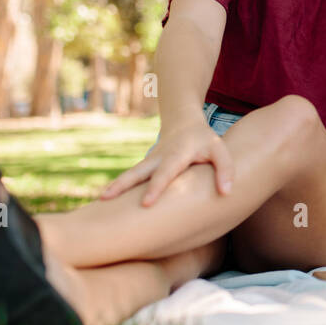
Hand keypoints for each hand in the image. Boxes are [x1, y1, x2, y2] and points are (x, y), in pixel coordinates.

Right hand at [100, 118, 234, 205]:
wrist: (183, 121)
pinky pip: (131, 178)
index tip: (145, 203)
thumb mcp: (220, 149)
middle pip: (138, 172)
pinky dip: (118, 187)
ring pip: (130, 175)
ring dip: (115, 186)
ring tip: (99, 201)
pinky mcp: (145, 166)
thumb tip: (226, 192)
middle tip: (106, 199)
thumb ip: (226, 169)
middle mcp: (158, 158)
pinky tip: (107, 201)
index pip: (165, 173)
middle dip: (123, 185)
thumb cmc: (204, 139)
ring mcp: (149, 161)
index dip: (156, 188)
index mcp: (176, 155)